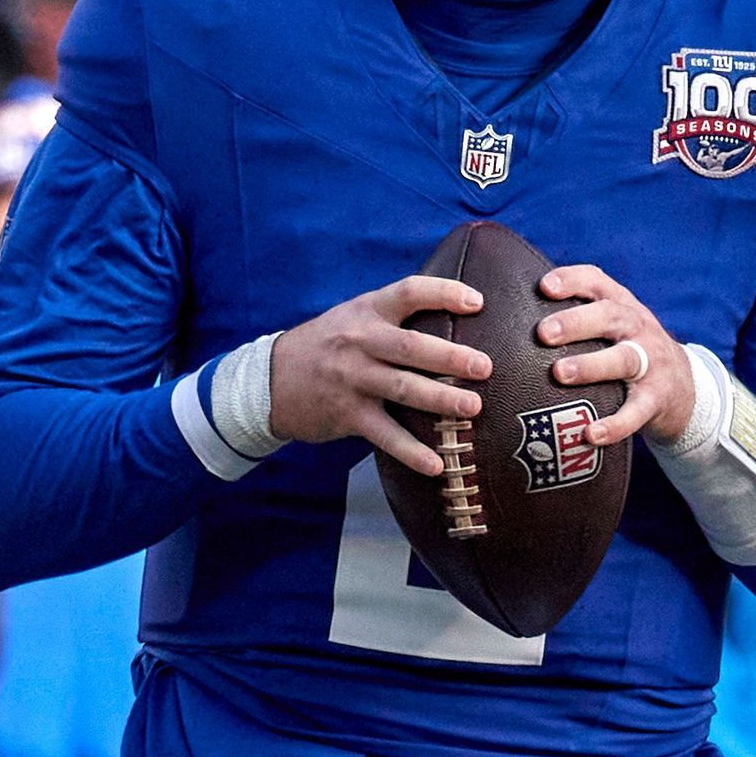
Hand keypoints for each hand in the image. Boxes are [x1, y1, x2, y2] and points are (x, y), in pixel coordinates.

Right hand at [269, 277, 491, 476]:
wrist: (271, 380)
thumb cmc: (327, 345)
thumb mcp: (354, 316)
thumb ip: (395, 317)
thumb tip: (456, 319)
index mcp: (367, 311)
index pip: (409, 292)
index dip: (444, 293)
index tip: (478, 302)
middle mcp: (360, 341)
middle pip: (411, 346)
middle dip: (451, 356)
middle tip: (484, 366)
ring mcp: (352, 378)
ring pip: (402, 388)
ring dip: (440, 400)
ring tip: (472, 407)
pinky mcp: (346, 414)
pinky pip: (385, 435)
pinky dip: (411, 452)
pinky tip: (437, 464)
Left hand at [536, 265, 694, 447]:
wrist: (683, 386)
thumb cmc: (628, 349)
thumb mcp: (611, 325)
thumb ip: (576, 315)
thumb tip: (509, 316)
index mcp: (620, 305)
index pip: (597, 282)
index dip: (572, 281)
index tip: (544, 287)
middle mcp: (637, 327)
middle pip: (609, 316)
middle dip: (575, 322)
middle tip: (543, 333)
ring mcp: (650, 362)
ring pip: (623, 359)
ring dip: (591, 366)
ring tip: (559, 374)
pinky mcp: (657, 398)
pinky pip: (637, 412)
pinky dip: (615, 424)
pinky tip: (590, 433)